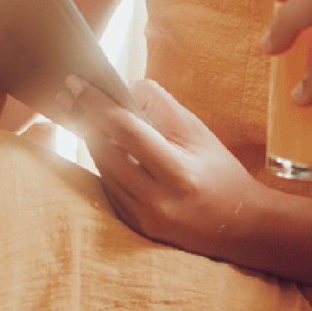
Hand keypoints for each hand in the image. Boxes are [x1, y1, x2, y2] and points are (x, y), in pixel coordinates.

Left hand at [64, 75, 265, 256]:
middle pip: (106, 151)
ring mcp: (144, 218)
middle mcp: (157, 200)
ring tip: (85, 117)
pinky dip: (105, 165)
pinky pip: (109, 189)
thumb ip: (161, 106)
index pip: (126, 131)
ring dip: (92, 141)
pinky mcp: (136, 227)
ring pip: (103, 170)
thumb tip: (125, 87)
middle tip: (71, 97)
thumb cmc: (221, 172)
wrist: (240, 225)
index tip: (76, 83)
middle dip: (86, 120)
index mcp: (178, 172)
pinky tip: (106, 147)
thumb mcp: (198, 132)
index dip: (97, 104)